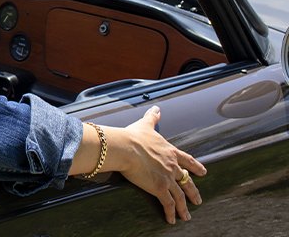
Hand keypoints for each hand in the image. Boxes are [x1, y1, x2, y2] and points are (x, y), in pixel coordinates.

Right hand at [108, 106, 206, 223]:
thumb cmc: (133, 136)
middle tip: (198, 200)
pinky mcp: (159, 188)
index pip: (188, 160)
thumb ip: (152, 117)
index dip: (196, 167)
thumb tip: (156, 108)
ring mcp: (167, 178)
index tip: (203, 172)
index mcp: (170, 151)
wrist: (125, 147)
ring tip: (186, 216)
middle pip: (187, 181)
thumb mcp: (145, 124)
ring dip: (184, 206)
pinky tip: (171, 219)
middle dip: (193, 191)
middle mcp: (172, 166)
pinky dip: (171, 212)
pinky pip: (168, 203)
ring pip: (180, 195)